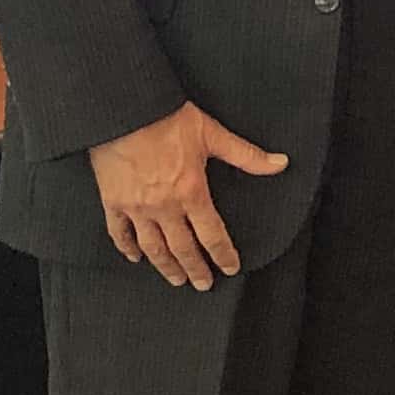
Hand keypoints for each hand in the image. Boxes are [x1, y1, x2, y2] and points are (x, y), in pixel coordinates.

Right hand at [90, 103, 288, 288]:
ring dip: (166, 266)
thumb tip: (280, 163)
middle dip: (196, 269)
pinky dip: (127, 248)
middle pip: (183, 248)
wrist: (124, 110)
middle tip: (204, 284)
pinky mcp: (113, 202)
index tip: (230, 268)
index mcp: (191, 192)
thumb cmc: (168, 119)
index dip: (223, 254)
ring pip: (153, 248)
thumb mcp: (213, 134)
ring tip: (176, 279)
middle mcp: (164, 207)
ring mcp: (136, 207)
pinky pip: (119, 233)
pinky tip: (135, 258)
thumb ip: (247, 155)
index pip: (212, 234)